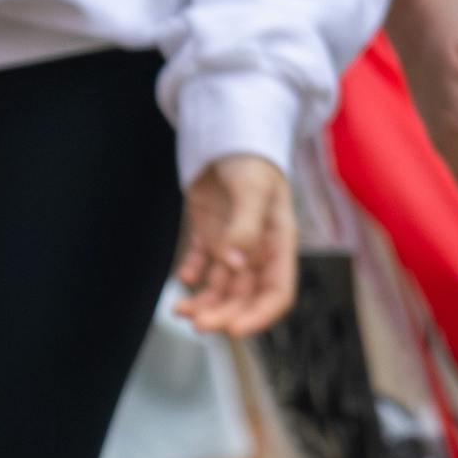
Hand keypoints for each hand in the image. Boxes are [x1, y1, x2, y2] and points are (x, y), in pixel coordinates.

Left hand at [171, 155, 298, 337]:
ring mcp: (233, 242)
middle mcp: (257, 249)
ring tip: (179, 311)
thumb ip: (245, 225)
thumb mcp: (253, 187)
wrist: (227, 127)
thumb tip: (234, 263)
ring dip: (204, 302)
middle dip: (223, 314)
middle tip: (196, 324)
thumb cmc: (250, 154)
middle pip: (245, 296)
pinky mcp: (211, 232)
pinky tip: (181, 279)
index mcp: (278, 242)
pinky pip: (202, 264)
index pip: (277, 291)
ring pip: (222, 286)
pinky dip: (191, 275)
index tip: (235, 330)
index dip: (260, 315)